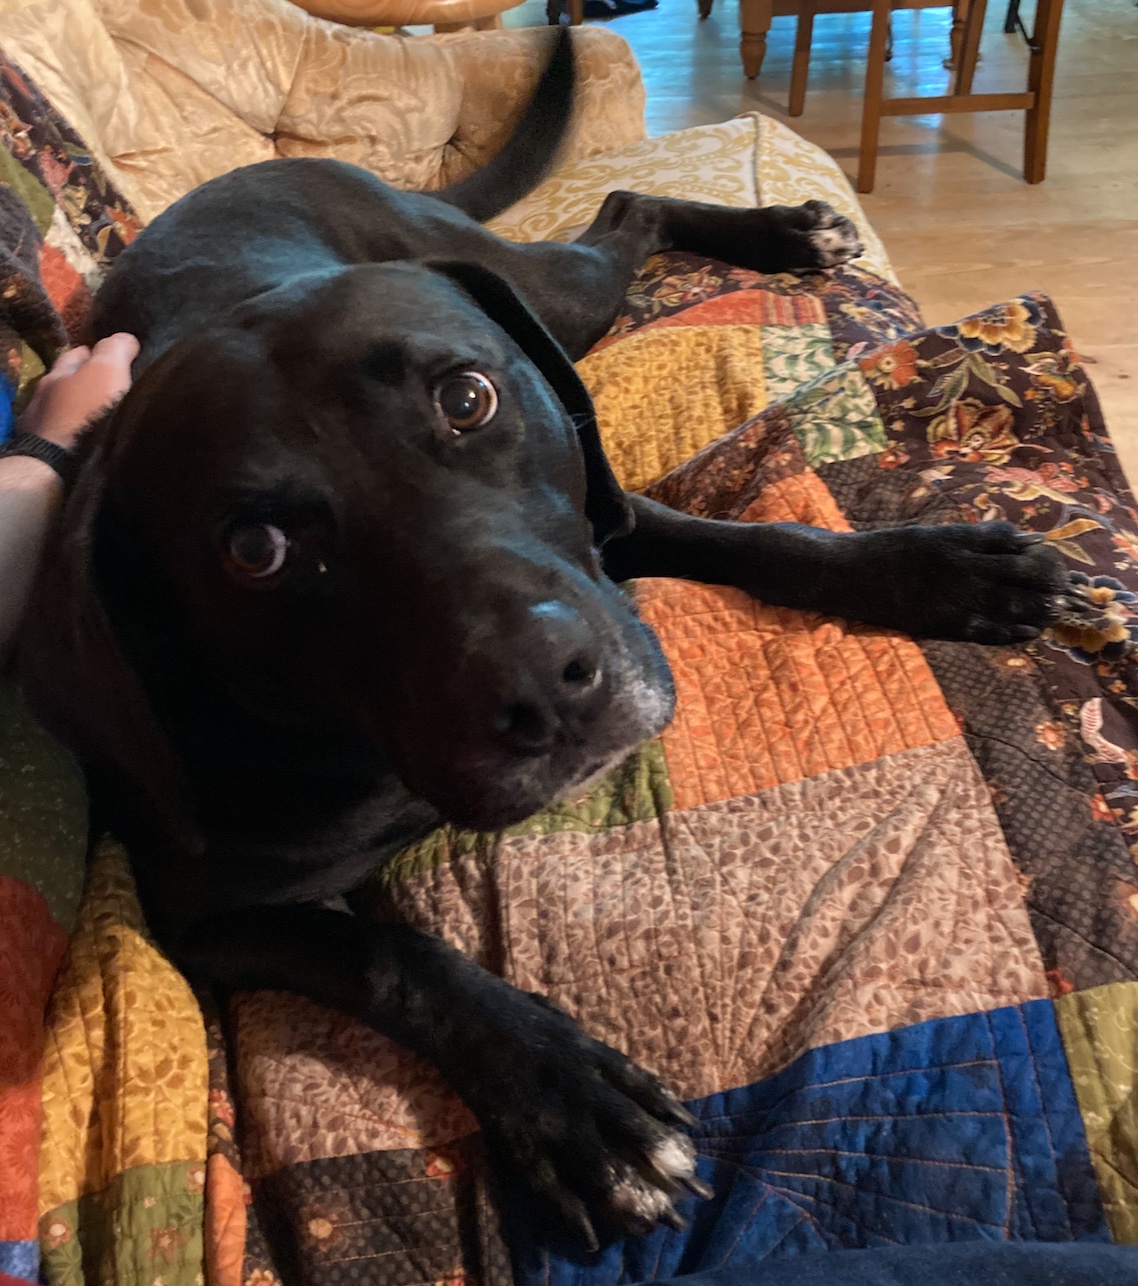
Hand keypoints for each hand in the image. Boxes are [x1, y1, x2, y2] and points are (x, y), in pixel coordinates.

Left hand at [17, 333, 138, 447]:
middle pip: (70, 382)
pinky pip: (66, 436)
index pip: (79, 354)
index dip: (98, 353)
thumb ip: (115, 350)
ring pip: (66, 410)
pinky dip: (79, 434)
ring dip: (83, 411)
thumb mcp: (107, 372)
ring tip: (107, 419)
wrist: (62, 466)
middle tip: (114, 389)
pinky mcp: (47, 454)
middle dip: (88, 382)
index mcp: (58, 373)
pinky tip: (92, 441)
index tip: (118, 360)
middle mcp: (45, 395)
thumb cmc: (88, 414)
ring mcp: (42, 425)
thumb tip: (124, 339)